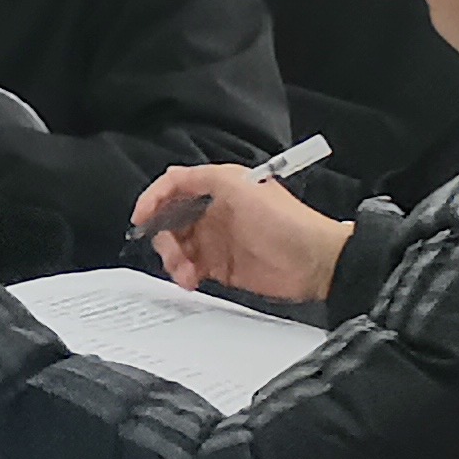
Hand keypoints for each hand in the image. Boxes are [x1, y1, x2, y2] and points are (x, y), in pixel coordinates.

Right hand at [133, 164, 354, 303]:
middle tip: (171, 252)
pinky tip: (191, 280)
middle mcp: (215, 212)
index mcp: (219, 188)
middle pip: (170, 221)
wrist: (316, 262)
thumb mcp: (240, 186)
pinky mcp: (223, 267)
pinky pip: (192, 270)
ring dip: (174, 260)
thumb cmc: (287, 222)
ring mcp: (218, 241)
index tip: (142, 218)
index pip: (174, 187)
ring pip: (178, 248)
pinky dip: (185, 275)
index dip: (153, 199)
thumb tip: (171, 181)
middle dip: (163, 237)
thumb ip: (202, 178)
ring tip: (185, 272)